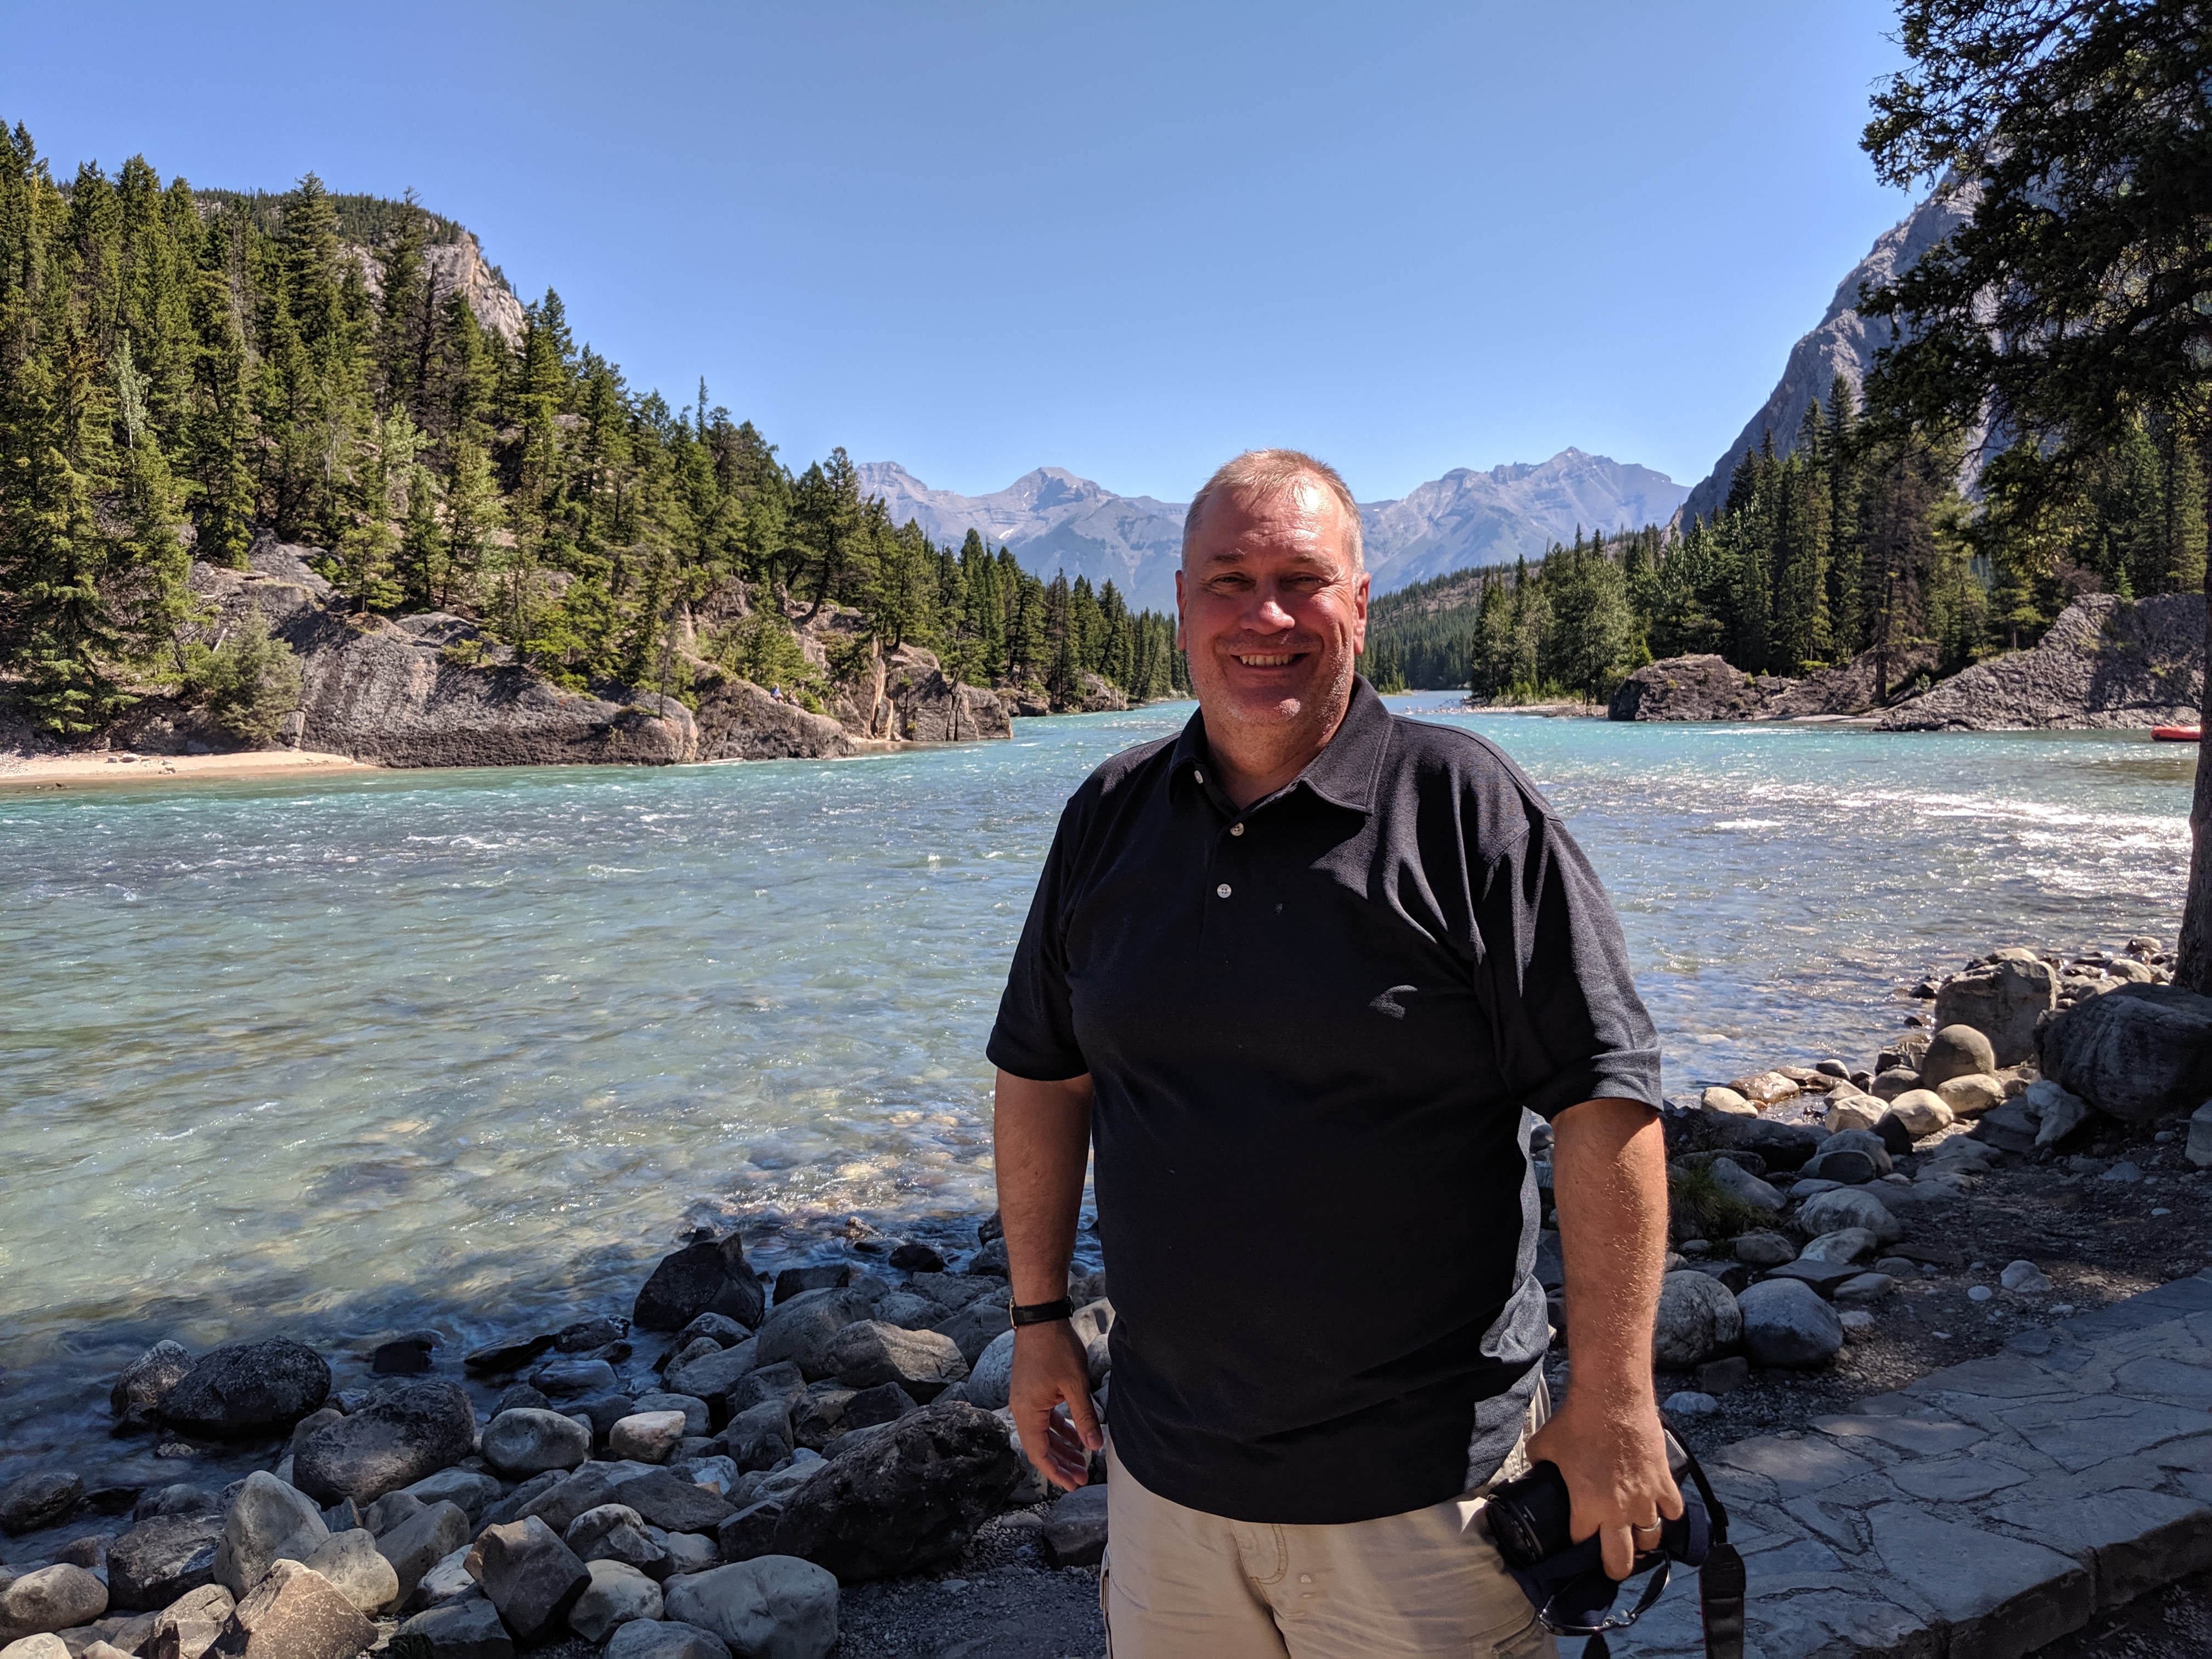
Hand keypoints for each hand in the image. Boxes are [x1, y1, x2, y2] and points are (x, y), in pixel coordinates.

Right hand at [1008, 1320, 1101, 1490]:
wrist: (1041, 1319)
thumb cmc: (1056, 1348)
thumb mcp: (1075, 1385)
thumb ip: (1085, 1418)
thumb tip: (1094, 1447)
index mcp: (1027, 1411)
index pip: (1039, 1452)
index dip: (1056, 1472)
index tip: (1073, 1484)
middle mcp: (1022, 1409)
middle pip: (1040, 1446)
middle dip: (1062, 1463)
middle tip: (1083, 1477)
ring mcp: (1026, 1400)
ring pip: (1043, 1432)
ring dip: (1062, 1447)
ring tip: (1082, 1460)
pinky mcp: (1033, 1391)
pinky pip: (1045, 1418)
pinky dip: (1060, 1429)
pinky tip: (1076, 1436)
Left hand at [1522, 1391, 1681, 1580]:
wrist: (1612, 1399)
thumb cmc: (1577, 1422)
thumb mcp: (1545, 1447)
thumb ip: (1539, 1466)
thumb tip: (1535, 1470)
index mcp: (1586, 1507)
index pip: (1581, 1544)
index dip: (1577, 1546)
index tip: (1577, 1543)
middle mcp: (1618, 1512)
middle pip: (1620, 1560)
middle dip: (1614, 1567)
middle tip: (1612, 1565)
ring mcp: (1645, 1499)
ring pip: (1651, 1539)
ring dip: (1643, 1540)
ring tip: (1637, 1537)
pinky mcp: (1664, 1483)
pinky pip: (1673, 1511)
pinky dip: (1667, 1512)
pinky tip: (1659, 1508)